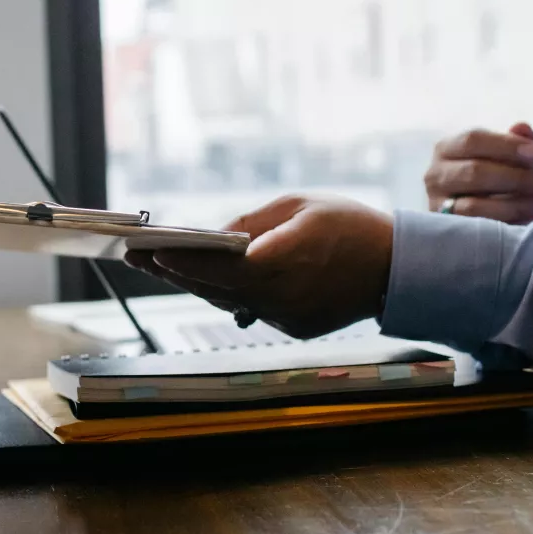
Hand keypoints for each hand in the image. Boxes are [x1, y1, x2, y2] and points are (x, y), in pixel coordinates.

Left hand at [125, 195, 392, 338]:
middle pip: (213, 288)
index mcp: (282, 262)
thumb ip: (251, 222)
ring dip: (192, 285)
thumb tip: (213, 235)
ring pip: (226, 302)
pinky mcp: (293, 328)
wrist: (396, 267)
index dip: (182, 261)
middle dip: (172, 272)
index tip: (150, 251)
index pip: (219, 267)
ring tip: (157, 266)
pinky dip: (225, 294)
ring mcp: (286, 318)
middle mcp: (280, 297)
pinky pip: (249, 309)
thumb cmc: (349, 225)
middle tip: (136, 258)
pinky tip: (199, 280)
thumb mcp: (298, 206)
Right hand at [426, 123, 532, 222]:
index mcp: (447, 149)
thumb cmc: (488, 173)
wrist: (470, 203)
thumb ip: (512, 141)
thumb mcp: (501, 154)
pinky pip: (477, 228)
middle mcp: (435, 175)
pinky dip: (506, 223)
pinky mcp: (446, 228)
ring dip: (515, 204)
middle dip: (517, 178)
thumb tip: (522, 128)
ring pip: (474, 206)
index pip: (472, 141)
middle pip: (474, 173)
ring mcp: (437, 203)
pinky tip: (530, 217)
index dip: (504, 146)